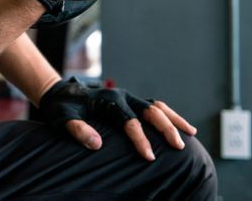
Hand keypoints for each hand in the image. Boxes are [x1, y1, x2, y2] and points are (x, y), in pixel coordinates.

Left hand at [38, 78, 197, 160]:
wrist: (61, 94)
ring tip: (190, 135)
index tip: (150, 157)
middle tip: (179, 147)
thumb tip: (97, 144)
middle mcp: (122, 96)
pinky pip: (154, 107)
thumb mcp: (63, 120)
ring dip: (174, 120)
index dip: (140, 139)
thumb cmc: (62, 109)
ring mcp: (128, 98)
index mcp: (108, 100)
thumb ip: (77, 130)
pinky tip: (181, 127)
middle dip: (166, 128)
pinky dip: (169, 116)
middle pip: (150, 110)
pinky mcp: (130, 102)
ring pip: (157, 106)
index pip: (129, 121)